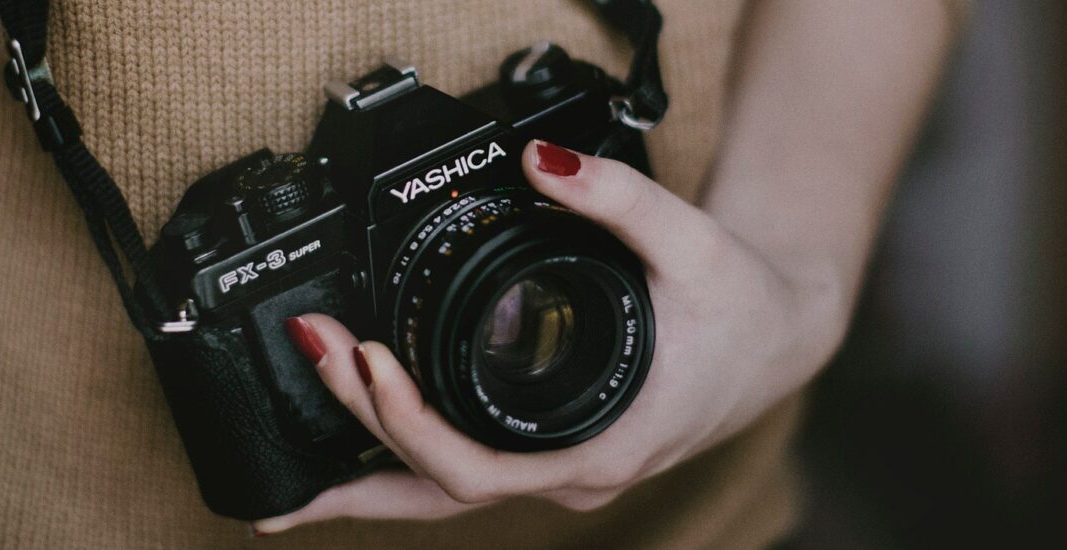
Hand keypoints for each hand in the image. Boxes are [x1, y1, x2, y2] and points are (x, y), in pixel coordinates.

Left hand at [253, 141, 847, 534]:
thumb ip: (619, 198)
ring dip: (369, 472)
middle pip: (440, 490)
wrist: (777, 338)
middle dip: (362, 435)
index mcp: (604, 445)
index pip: (477, 470)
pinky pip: (463, 476)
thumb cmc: (741, 309)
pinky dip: (403, 464)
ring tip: (289, 477)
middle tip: (313, 353)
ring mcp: (558, 472)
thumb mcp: (694, 242)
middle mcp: (574, 475)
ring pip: (445, 497)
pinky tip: (356, 446)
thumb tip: (542, 163)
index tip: (366, 362)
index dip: (409, 426)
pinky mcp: (548, 454)